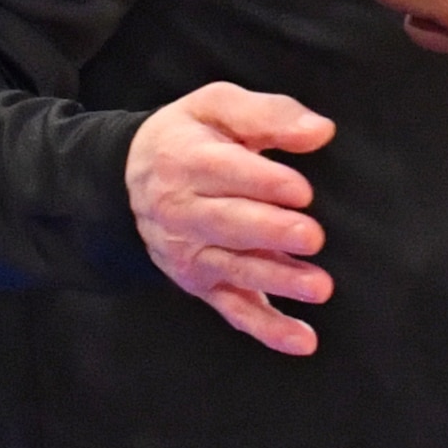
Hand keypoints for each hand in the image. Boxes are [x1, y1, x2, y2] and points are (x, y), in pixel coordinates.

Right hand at [126, 81, 334, 354]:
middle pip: (229, 223)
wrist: (128, 180)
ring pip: (234, 270)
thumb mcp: (216, 107)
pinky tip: (302, 340)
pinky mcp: (202, 284)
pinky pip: (234, 310)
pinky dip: (267, 329)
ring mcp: (191, 253)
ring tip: (318, 286)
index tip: (301, 190)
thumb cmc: (188, 138)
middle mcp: (182, 210)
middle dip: (271, 233)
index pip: (225, 171)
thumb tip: (320, 131)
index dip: (264, 182)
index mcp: (186, 159)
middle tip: (311, 236)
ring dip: (277, 281)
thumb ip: (268, 114)